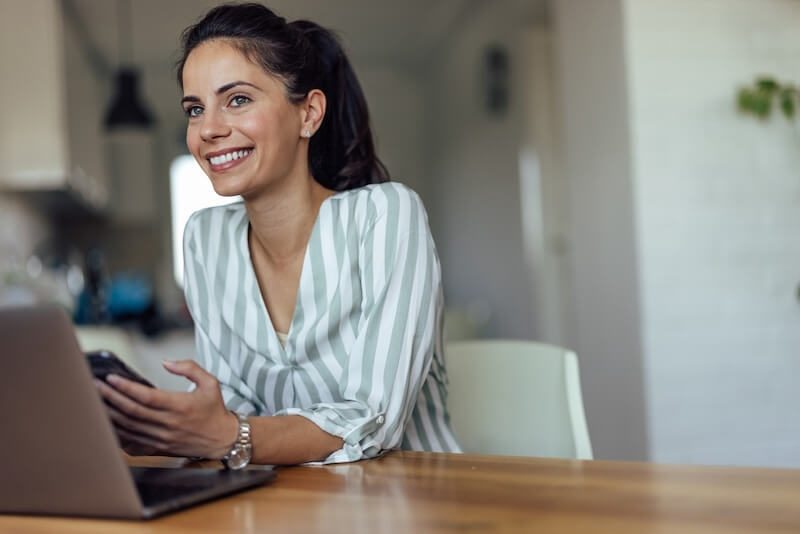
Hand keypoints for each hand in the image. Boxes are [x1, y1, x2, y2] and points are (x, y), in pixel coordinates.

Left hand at [94, 360, 237, 458]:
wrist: (223, 440)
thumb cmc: (215, 410)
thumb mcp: (210, 383)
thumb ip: (189, 368)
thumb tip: (166, 361)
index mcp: (180, 406)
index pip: (146, 396)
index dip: (126, 387)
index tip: (111, 378)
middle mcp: (168, 424)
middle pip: (132, 411)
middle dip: (110, 398)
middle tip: (94, 386)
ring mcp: (162, 439)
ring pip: (129, 427)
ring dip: (110, 414)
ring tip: (95, 402)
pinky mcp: (159, 449)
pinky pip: (132, 443)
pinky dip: (117, 435)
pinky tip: (106, 425)